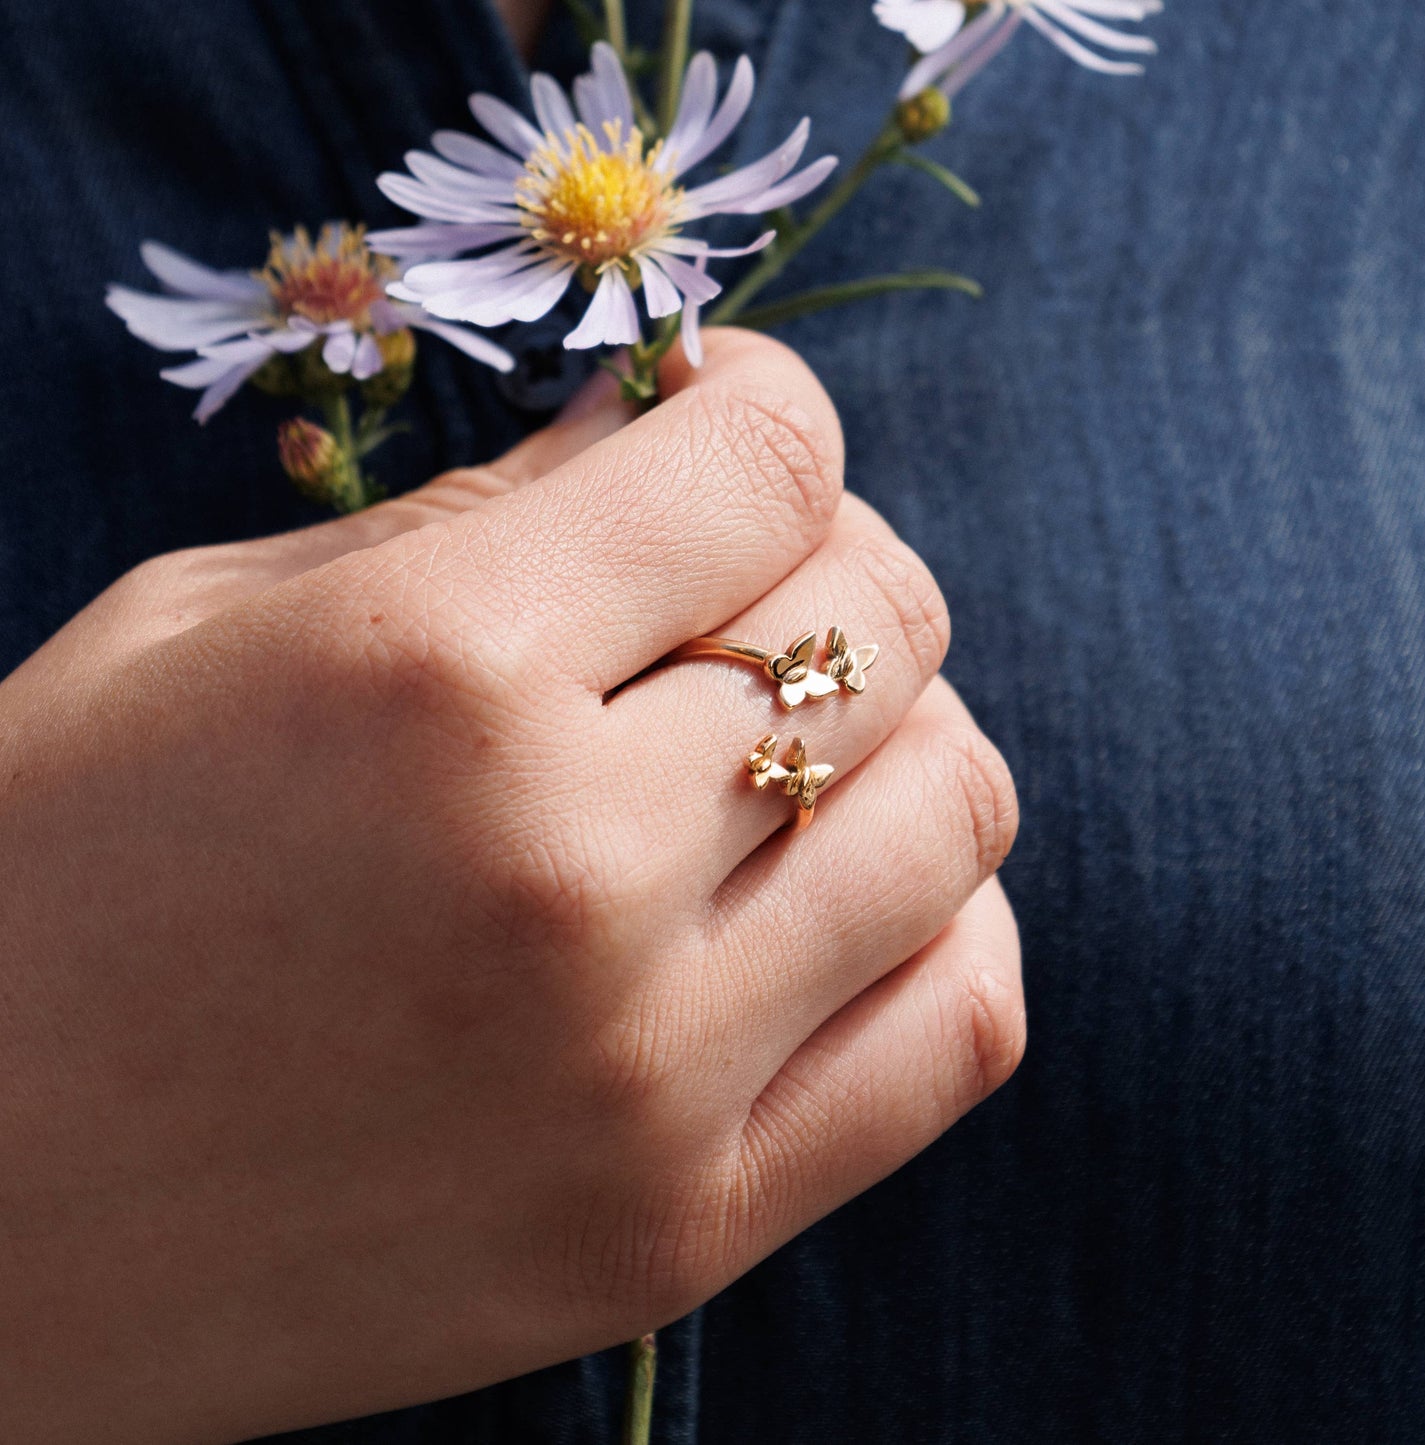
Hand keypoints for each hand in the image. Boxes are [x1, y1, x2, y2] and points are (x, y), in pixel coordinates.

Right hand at [0, 331, 1021, 1443]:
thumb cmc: (42, 884)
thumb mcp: (209, 631)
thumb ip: (479, 513)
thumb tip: (669, 419)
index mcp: (437, 669)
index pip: (766, 463)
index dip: (766, 411)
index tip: (728, 431)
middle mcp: (571, 867)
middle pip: (882, 622)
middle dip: (830, 565)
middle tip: (740, 592)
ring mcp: (644, 1074)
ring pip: (954, 810)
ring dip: (904, 735)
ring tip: (793, 748)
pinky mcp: (676, 1231)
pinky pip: (958, 1024)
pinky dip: (943, 923)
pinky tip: (845, 899)